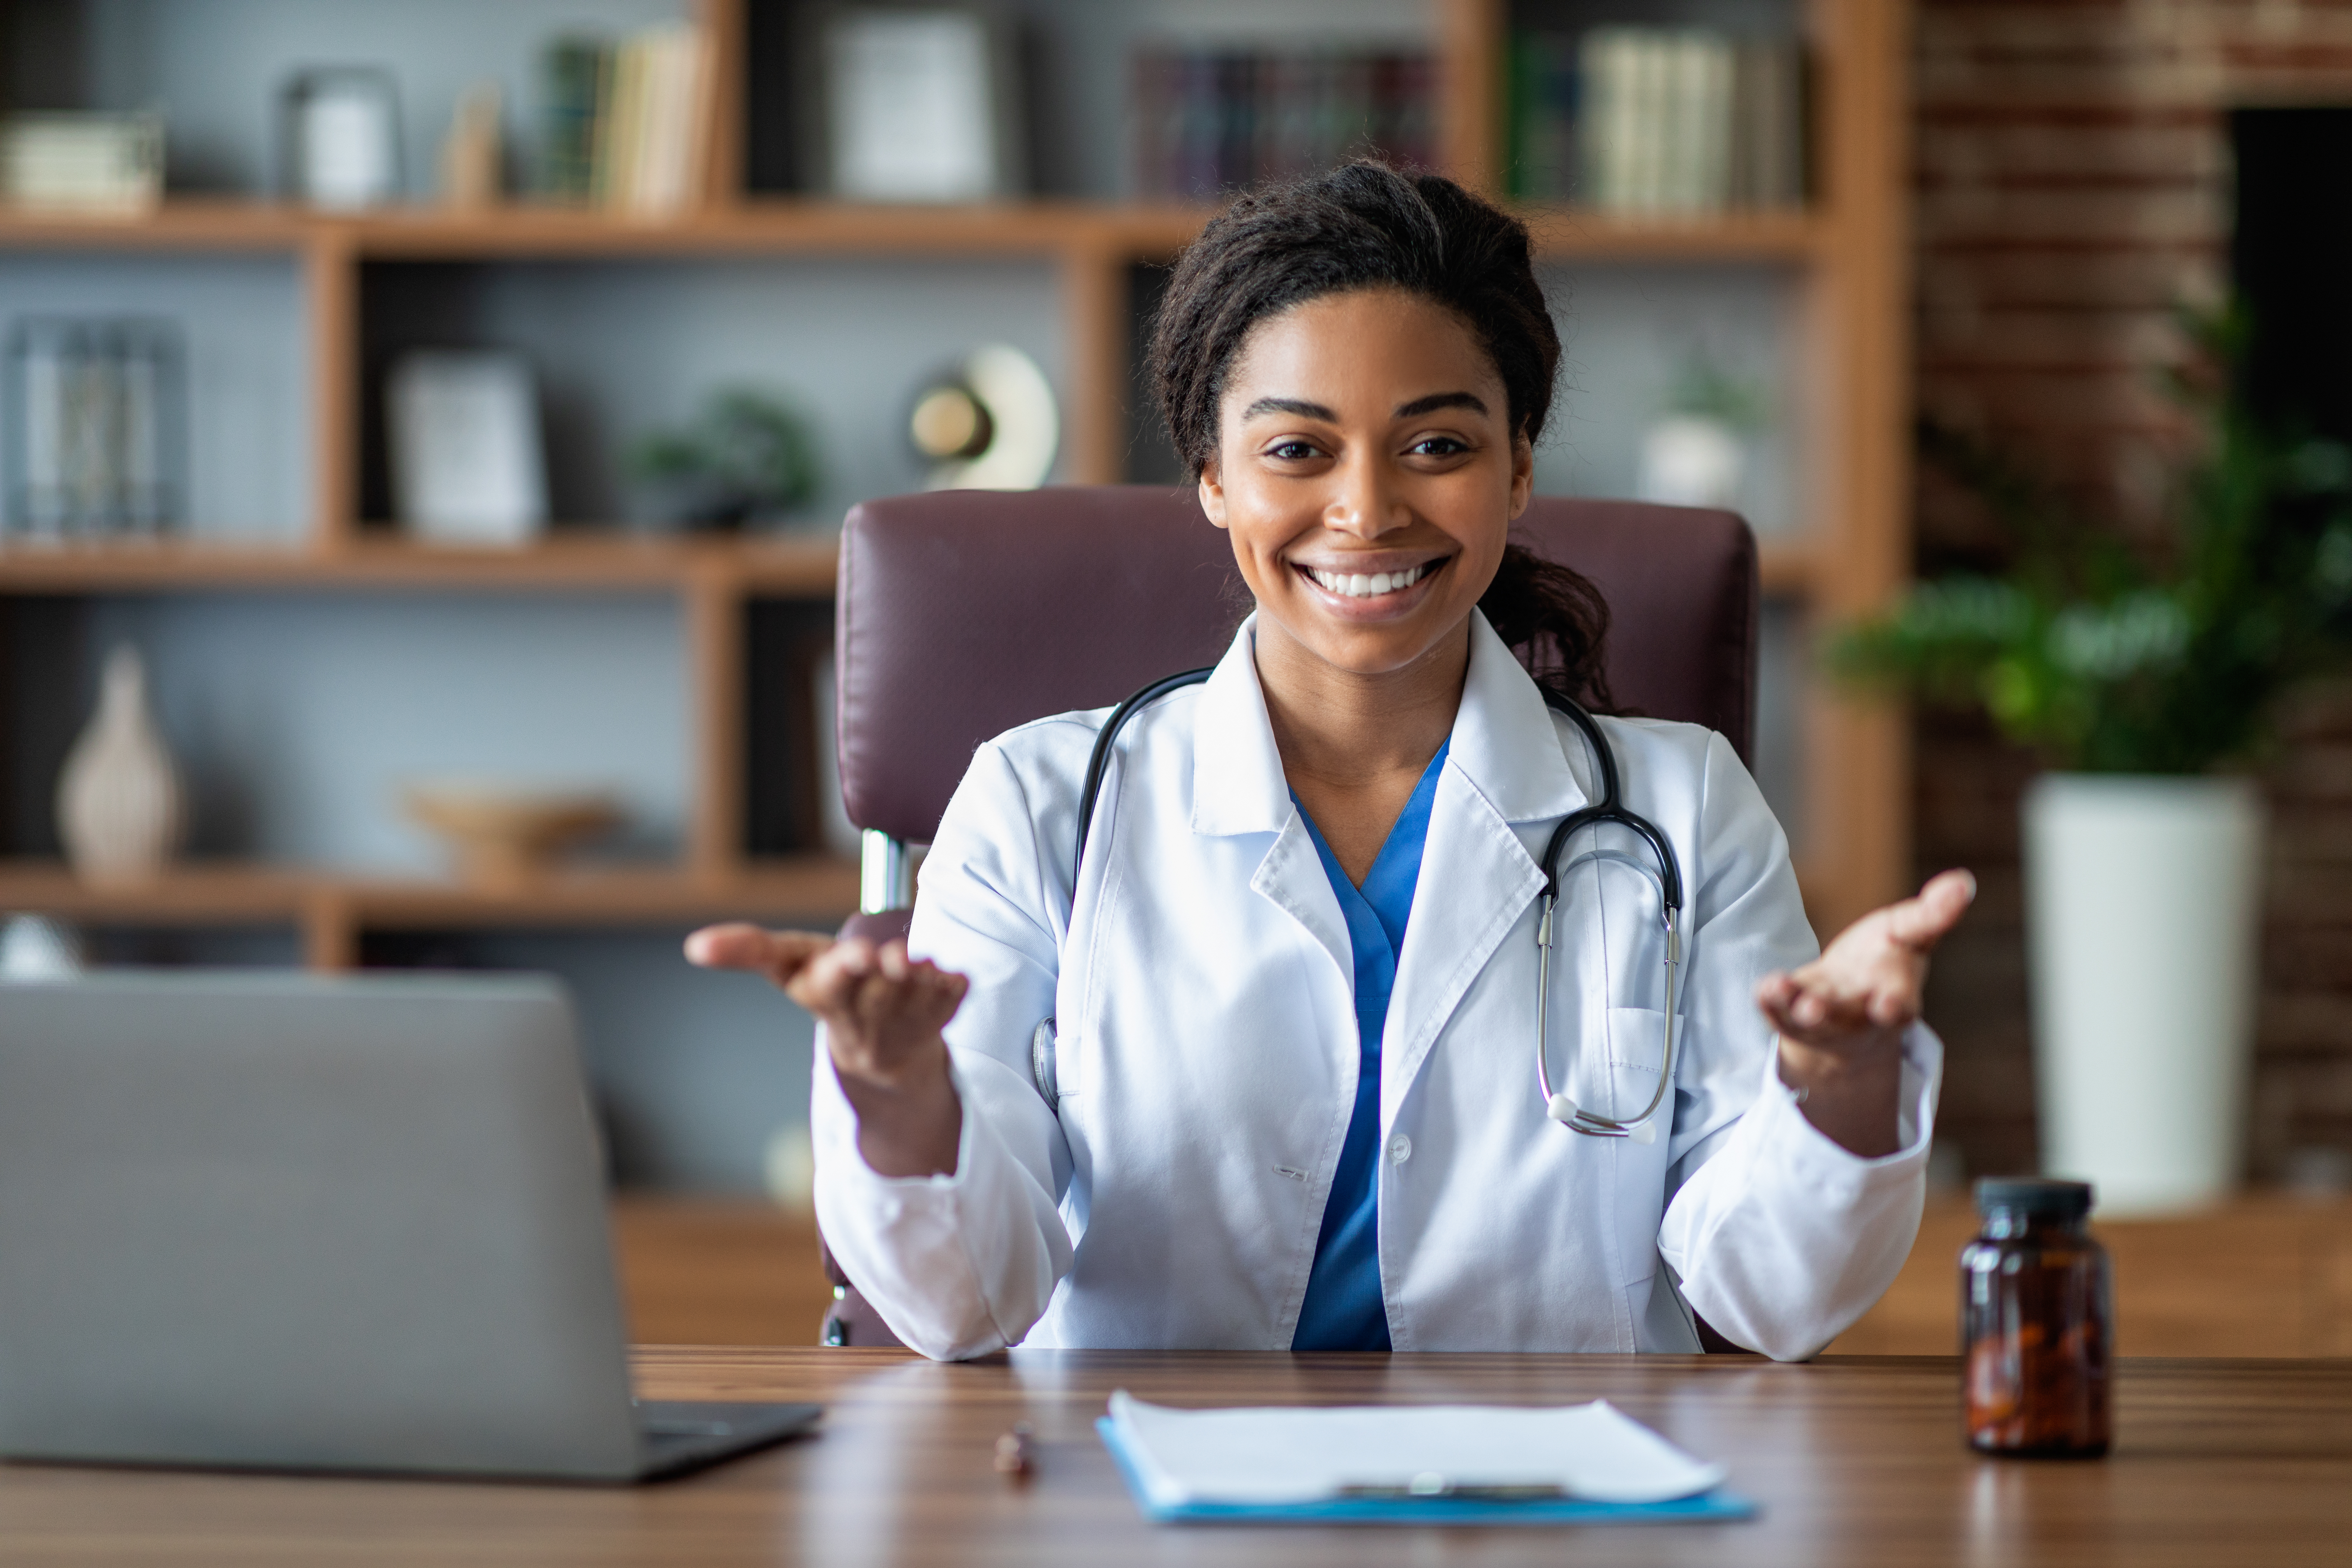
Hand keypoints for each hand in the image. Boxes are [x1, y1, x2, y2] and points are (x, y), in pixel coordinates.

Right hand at [685, 924, 967, 1175]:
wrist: (884, 1058)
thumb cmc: (833, 991)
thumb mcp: (789, 966)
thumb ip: (749, 950)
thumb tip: (694, 947)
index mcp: (824, 995)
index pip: (827, 984)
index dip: (841, 970)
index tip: (855, 957)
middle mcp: (865, 1014)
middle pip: (874, 990)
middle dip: (883, 972)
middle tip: (889, 956)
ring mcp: (905, 1021)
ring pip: (915, 995)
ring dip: (920, 977)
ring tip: (919, 962)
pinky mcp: (941, 1019)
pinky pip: (951, 1002)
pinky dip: (954, 988)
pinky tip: (955, 978)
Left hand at [1752, 869, 1975, 1156]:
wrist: (1846, 1000)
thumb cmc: (1883, 962)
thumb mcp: (1909, 936)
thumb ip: (1931, 916)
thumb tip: (1964, 881)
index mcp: (1893, 1000)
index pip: (1897, 1009)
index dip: (1894, 1007)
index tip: (1890, 1005)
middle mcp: (1856, 1017)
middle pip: (1844, 1022)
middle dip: (1830, 1017)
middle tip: (1813, 1010)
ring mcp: (1820, 1019)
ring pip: (1808, 1020)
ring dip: (1795, 1009)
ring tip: (1784, 995)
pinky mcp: (1788, 1013)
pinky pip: (1777, 1010)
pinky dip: (1771, 1000)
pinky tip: (1765, 985)